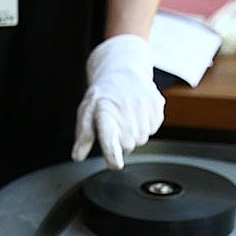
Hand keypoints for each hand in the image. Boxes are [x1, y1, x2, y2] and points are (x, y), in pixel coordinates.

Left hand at [71, 34, 164, 168]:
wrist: (124, 70)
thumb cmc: (103, 95)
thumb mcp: (86, 113)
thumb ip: (83, 136)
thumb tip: (78, 156)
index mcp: (105, 112)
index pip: (110, 137)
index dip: (112, 153)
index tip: (115, 164)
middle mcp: (126, 110)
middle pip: (128, 146)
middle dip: (121, 142)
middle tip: (114, 124)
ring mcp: (144, 108)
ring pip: (141, 139)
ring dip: (133, 134)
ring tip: (125, 116)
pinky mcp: (157, 107)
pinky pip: (153, 129)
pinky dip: (145, 125)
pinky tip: (136, 113)